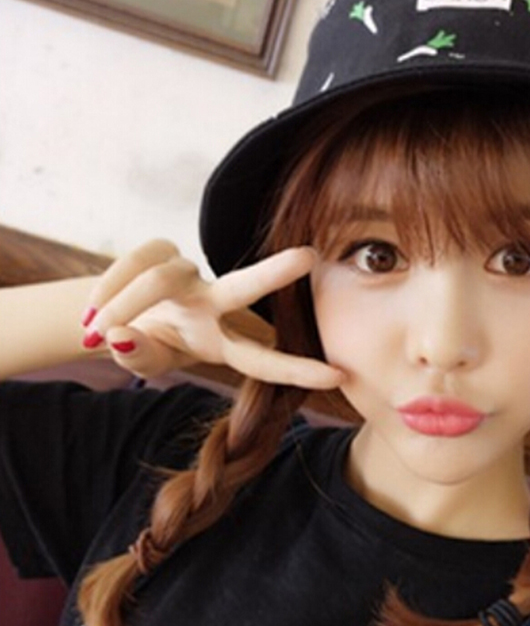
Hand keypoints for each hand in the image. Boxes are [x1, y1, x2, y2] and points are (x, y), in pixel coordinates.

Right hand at [81, 240, 342, 387]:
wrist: (120, 314)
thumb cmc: (152, 341)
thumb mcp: (149, 359)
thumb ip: (139, 354)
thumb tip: (119, 335)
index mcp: (219, 340)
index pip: (260, 359)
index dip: (297, 370)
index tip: (339, 375)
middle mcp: (212, 303)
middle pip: (243, 286)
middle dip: (273, 273)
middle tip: (310, 256)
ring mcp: (189, 274)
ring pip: (155, 279)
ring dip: (119, 304)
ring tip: (94, 332)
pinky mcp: (163, 249)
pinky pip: (132, 262)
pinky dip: (107, 287)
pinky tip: (95, 309)